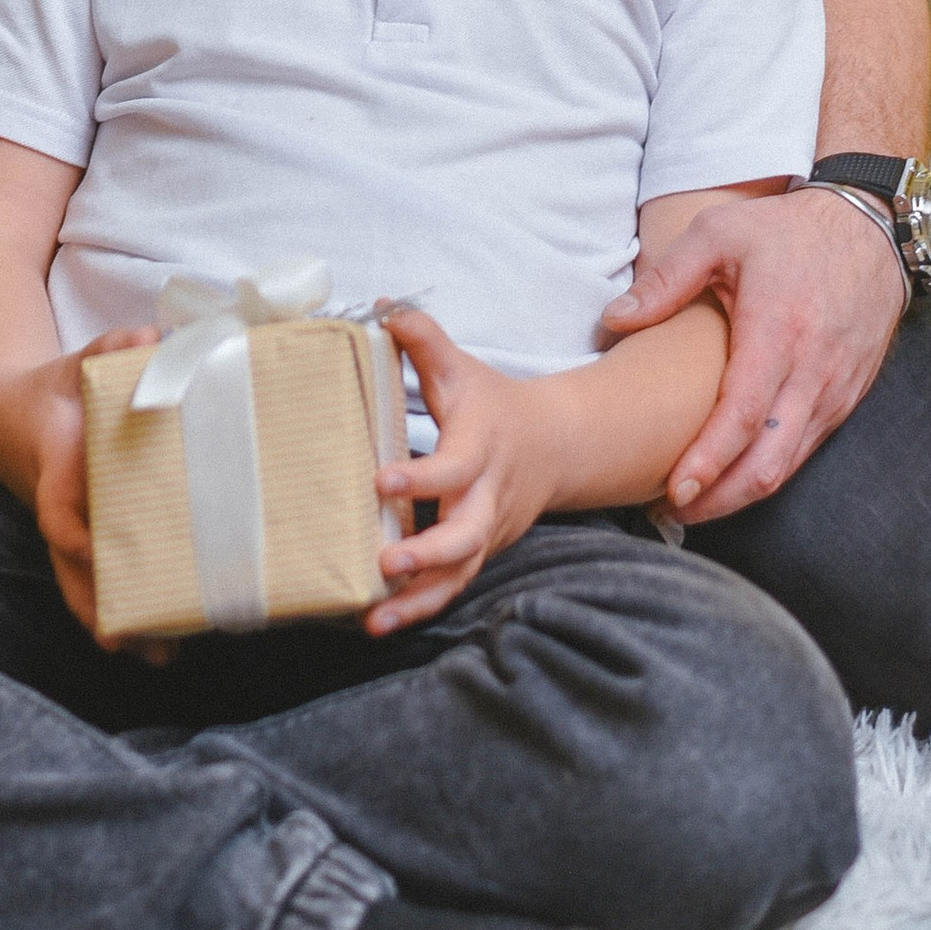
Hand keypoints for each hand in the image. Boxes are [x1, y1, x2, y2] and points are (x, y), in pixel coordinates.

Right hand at [31, 327, 167, 646]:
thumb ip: (112, 346)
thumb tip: (151, 337)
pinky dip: (129, 609)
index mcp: (55, 471)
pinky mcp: (90, 539)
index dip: (73, 535)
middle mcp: (62, 512)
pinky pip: (104, 581)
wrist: (12, 414)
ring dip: (121, 624)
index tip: (92, 550)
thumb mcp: (81, 361)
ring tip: (163, 655)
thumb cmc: (58, 390)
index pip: (58, 512)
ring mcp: (73, 533)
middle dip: (101, 608)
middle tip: (133, 643)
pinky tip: (166, 640)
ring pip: (88, 589)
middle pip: (73, 573)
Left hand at [368, 311, 551, 634]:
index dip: (419, 477)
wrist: (554, 444)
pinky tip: (381, 622)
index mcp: (480, 448)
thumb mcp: (460, 367)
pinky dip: (421, 608)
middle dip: (428, 554)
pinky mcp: (480, 555)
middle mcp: (487, 497)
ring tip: (375, 619)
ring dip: (419, 599)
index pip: (453, 467)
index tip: (379, 480)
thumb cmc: (492, 403)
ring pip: (459, 574)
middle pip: (466, 535)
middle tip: (386, 562)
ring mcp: (486, 532)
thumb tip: (382, 307)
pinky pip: (453, 587)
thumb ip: (422, 337)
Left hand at [604, 187, 905, 522]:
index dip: (708, 463)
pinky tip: (733, 476)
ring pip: (789, 465)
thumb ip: (667, 278)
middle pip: (768, 463)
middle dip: (719, 501)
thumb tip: (613, 318)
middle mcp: (814, 371)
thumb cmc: (787, 230)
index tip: (671, 492)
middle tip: (669, 513)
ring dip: (741, 495)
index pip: (742, 417)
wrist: (869, 229)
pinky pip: (806, 448)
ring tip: (691, 505)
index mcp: (779, 331)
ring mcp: (836, 390)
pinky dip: (769, 471)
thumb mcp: (720, 232)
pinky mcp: (847, 397)